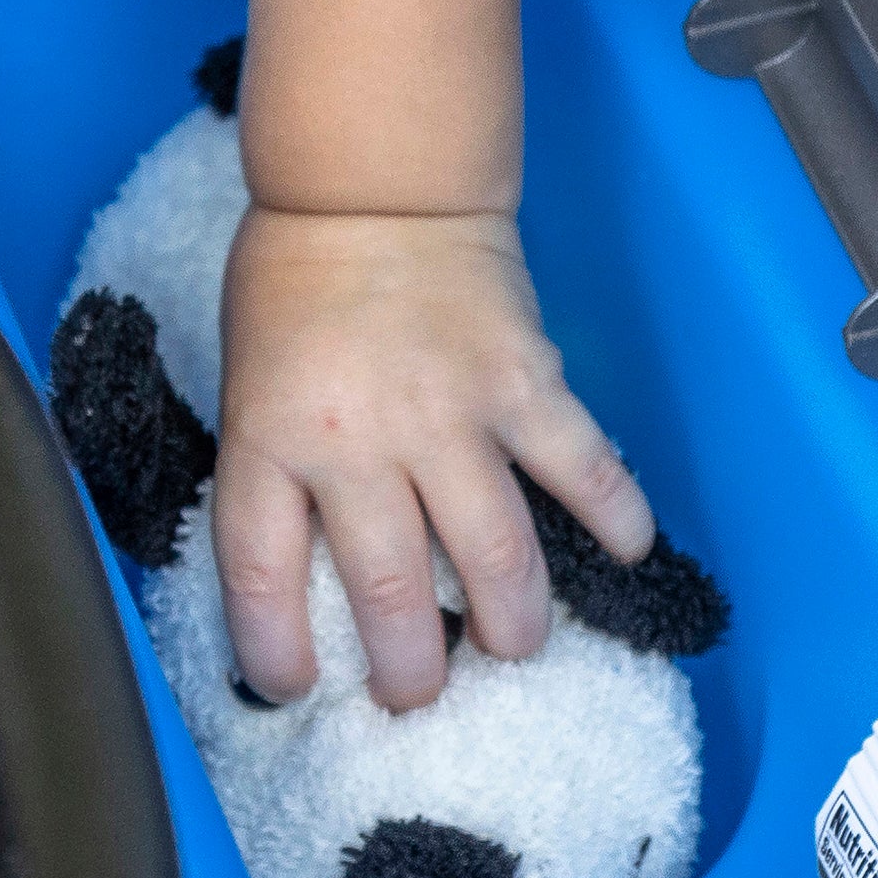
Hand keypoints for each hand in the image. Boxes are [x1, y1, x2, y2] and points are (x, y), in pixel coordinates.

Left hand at [214, 205, 654, 711]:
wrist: (372, 185)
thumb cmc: (297, 286)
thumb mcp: (249, 389)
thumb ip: (276, 478)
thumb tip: (313, 582)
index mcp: (271, 440)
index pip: (260, 576)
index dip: (274, 653)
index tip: (293, 690)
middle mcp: (358, 441)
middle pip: (389, 593)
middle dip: (412, 670)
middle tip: (421, 692)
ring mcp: (448, 413)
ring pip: (494, 556)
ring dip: (511, 623)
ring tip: (513, 647)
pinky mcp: (523, 382)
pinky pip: (580, 467)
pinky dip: (614, 516)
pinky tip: (628, 552)